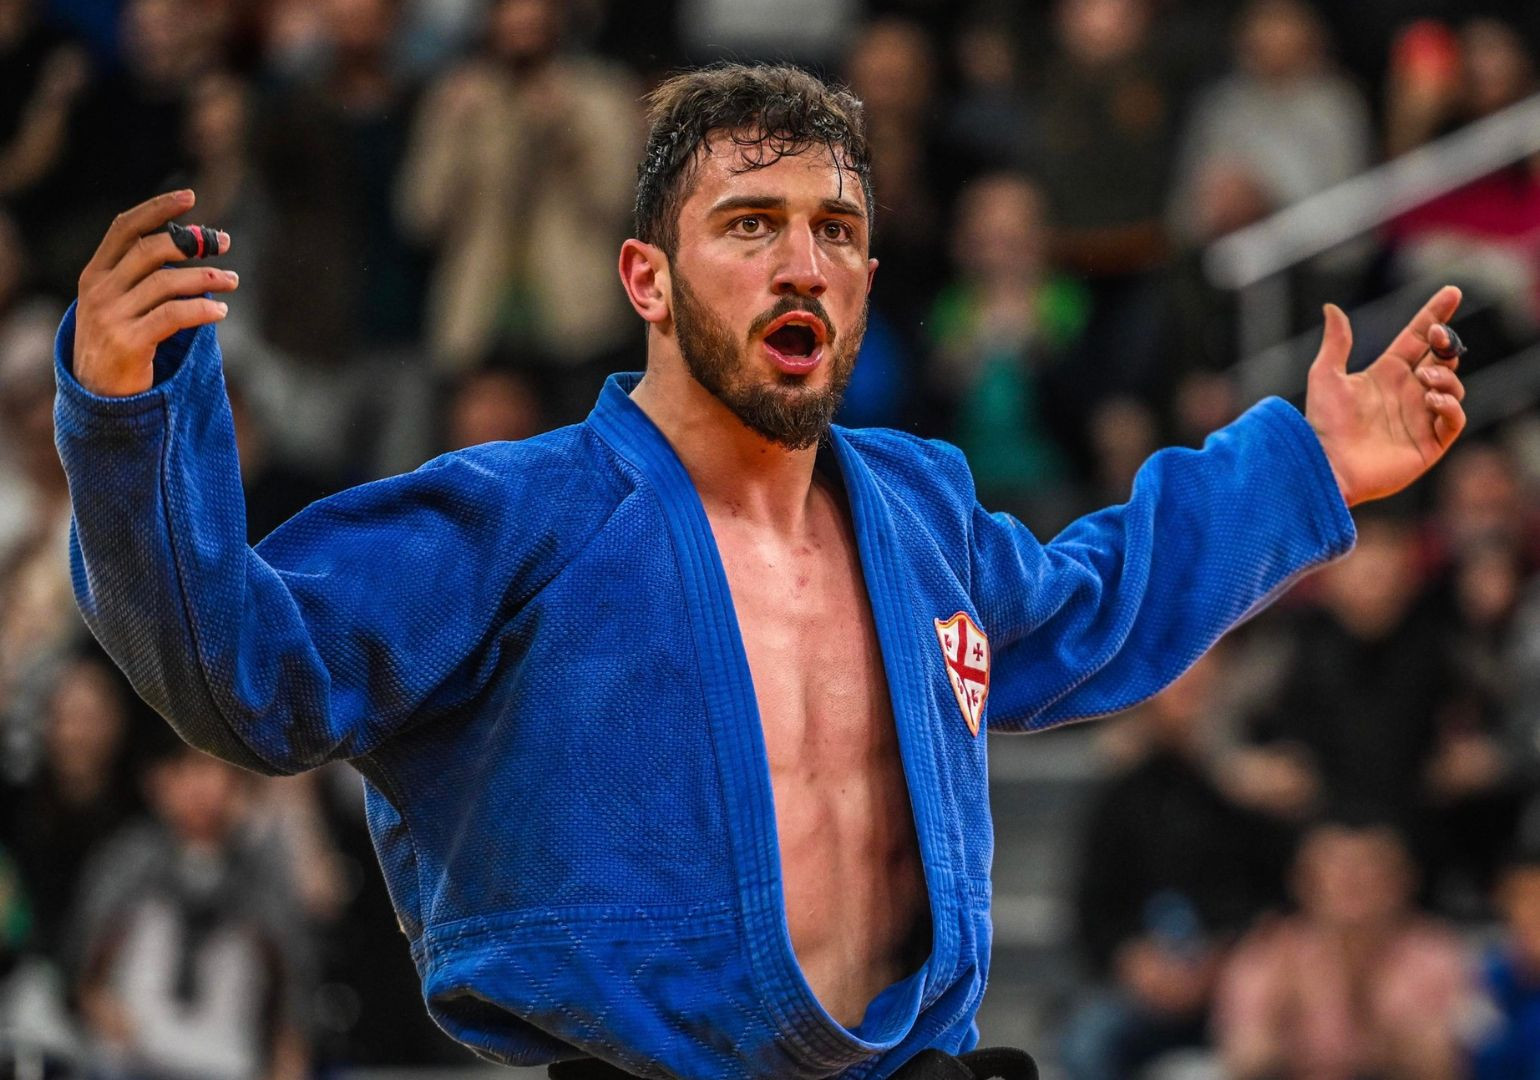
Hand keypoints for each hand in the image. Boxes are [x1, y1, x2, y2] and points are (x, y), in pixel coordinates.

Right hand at [73, 190, 237, 395]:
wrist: (97, 394)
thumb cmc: (119, 342)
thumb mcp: (119, 303)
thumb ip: (142, 275)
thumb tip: (194, 245)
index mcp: (94, 274)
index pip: (124, 228)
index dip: (157, 209)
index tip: (190, 196)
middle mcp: (99, 290)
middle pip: (151, 251)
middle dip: (192, 243)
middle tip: (224, 244)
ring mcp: (112, 316)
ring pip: (167, 283)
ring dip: (207, 277)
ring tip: (231, 281)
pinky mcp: (130, 342)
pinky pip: (174, 316)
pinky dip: (202, 309)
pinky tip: (220, 310)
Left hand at [1306, 286, 1466, 505]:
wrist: (1326, 464)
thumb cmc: (1322, 424)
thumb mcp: (1325, 376)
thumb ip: (1336, 343)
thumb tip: (1330, 307)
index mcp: (1386, 374)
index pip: (1418, 338)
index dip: (1435, 315)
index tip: (1452, 292)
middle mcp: (1407, 393)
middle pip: (1442, 359)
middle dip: (1446, 343)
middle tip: (1439, 337)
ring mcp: (1420, 418)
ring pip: (1452, 386)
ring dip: (1445, 376)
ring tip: (1424, 379)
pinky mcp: (1429, 443)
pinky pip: (1454, 420)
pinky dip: (1450, 405)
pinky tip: (1432, 398)